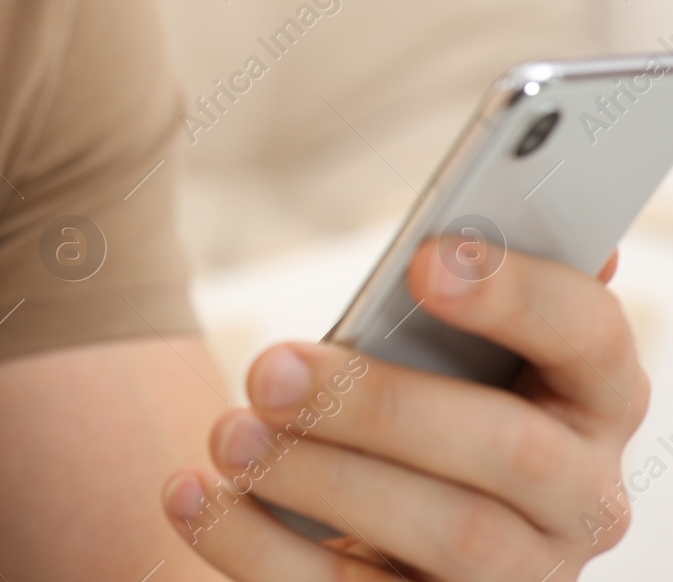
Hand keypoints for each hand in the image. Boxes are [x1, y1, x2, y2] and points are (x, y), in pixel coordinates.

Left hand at [161, 240, 649, 579]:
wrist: (372, 516)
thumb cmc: (414, 397)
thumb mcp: (434, 346)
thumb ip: (446, 296)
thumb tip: (455, 234)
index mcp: (591, 395)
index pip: (588, 334)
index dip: (516, 295)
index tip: (425, 260)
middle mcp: (579, 495)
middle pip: (509, 449)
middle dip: (380, 404)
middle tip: (268, 370)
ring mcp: (520, 576)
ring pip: (448, 537)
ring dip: (319, 481)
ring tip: (229, 436)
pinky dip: (256, 547)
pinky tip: (192, 495)